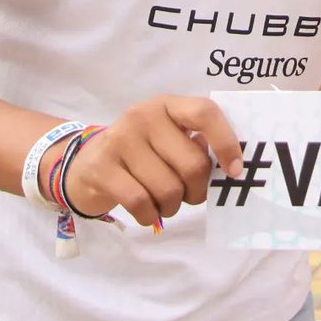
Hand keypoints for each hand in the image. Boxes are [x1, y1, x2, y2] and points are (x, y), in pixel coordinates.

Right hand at [44, 96, 242, 227]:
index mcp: (167, 105)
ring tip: (166, 204)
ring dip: (173, 206)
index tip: (235, 171)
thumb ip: (194, 146)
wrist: (85, 164)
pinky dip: (151, 216)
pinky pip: (141, 202)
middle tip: (190, 196)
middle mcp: (143, 116)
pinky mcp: (102, 168)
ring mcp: (120, 140)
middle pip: (192, 163)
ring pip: (168, 188)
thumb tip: (226, 167)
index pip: (205, 113)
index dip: (226, 142)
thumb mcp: (168, 139)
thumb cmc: (141, 153)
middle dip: (197, 191)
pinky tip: (149, 213)